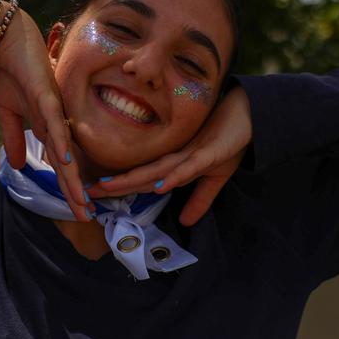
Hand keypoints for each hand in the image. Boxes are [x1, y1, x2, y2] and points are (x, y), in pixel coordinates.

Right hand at [0, 8, 91, 221]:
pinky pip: (55, 123)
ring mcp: (55, 111)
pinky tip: (67, 161)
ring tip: (82, 201)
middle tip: (87, 218)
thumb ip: (15, 139)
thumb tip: (20, 166)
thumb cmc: (12, 73)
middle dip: (76, 192)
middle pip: (69, 164)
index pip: (62, 165)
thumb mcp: (9, 114)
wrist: (6, 42)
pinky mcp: (48, 96)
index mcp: (50, 128)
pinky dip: (61, 142)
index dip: (69, 188)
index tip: (79, 210)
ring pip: (67, 150)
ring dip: (73, 177)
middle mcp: (58, 123)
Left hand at [86, 86, 252, 225]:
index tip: (94, 194)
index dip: (120, 187)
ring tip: (110, 187)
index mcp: (175, 162)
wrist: (252, 115)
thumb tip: (186, 223)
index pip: (143, 178)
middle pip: (141, 173)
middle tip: (86, 191)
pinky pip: (189, 166)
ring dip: (134, 179)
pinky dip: (175, 176)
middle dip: (115, 184)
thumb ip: (200, 199)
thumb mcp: (214, 176)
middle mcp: (177, 156)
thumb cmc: (230, 140)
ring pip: (157, 169)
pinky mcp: (210, 153)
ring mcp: (191, 153)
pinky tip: (160, 185)